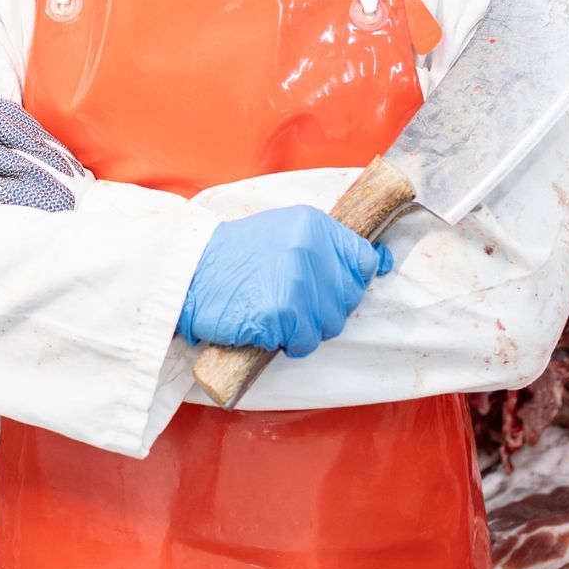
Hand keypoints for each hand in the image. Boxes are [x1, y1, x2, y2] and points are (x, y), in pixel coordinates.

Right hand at [176, 206, 393, 357]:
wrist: (191, 273)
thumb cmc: (236, 256)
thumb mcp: (284, 231)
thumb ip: (325, 246)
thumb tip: (378, 264)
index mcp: (315, 225)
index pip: (363, 259)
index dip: (352, 280)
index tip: (336, 288)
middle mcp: (311, 249)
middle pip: (348, 298)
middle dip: (325, 308)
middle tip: (293, 303)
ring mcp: (298, 281)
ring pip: (330, 324)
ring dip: (307, 328)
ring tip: (278, 314)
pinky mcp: (283, 312)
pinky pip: (305, 342)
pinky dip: (288, 343)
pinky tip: (268, 327)